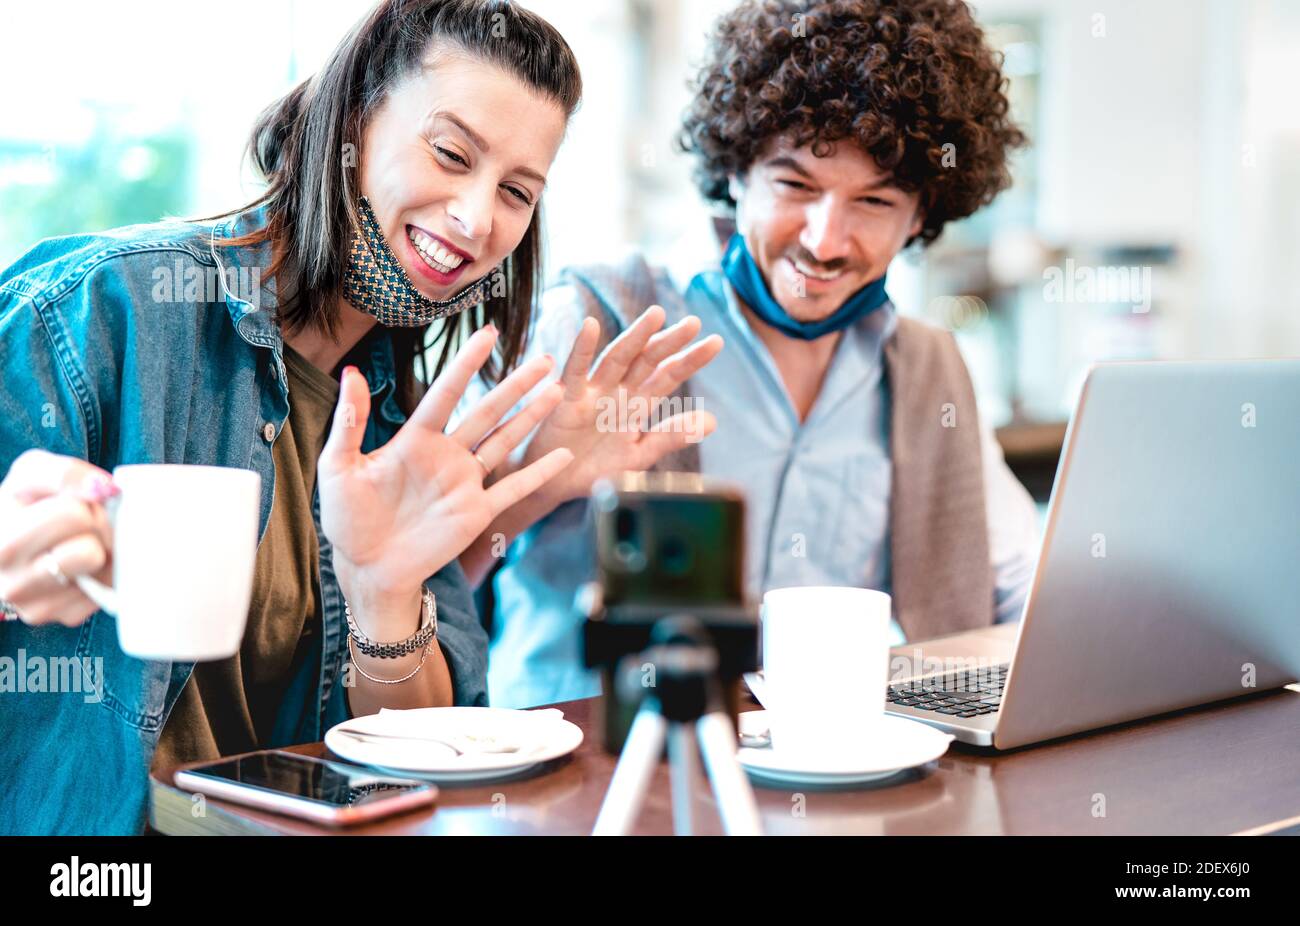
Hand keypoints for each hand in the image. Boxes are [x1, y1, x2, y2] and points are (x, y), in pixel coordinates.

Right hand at [0, 449, 116, 625]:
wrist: (10, 536)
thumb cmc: (26, 501)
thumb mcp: (32, 471)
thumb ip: (64, 474)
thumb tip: (104, 489)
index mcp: (2, 545)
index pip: (73, 516)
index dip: (84, 504)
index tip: (71, 504)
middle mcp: (12, 585)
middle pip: (91, 551)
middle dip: (97, 529)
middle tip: (81, 525)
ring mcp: (38, 608)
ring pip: (104, 574)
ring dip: (104, 552)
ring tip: (80, 542)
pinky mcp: (66, 618)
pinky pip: (111, 591)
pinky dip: (105, 573)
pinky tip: (83, 564)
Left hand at [317, 325, 573, 613]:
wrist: (366, 567)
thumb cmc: (347, 519)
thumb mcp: (338, 467)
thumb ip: (350, 422)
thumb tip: (350, 373)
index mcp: (415, 440)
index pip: (447, 393)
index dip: (467, 364)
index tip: (487, 335)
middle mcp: (446, 456)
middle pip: (488, 411)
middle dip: (516, 385)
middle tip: (545, 359)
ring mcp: (465, 483)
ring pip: (506, 441)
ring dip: (531, 417)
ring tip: (558, 392)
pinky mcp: (476, 513)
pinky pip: (514, 489)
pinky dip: (539, 472)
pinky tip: (562, 456)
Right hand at [517, 305, 722, 508]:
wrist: (556, 484)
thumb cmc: (596, 469)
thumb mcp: (639, 455)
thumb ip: (670, 437)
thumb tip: (712, 421)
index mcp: (638, 404)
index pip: (669, 376)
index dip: (690, 359)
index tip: (715, 342)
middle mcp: (618, 391)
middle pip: (647, 360)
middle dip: (669, 341)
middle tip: (693, 322)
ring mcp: (593, 392)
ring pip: (617, 358)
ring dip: (635, 336)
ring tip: (655, 315)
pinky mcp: (567, 399)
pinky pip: (575, 371)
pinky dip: (581, 349)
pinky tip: (590, 326)